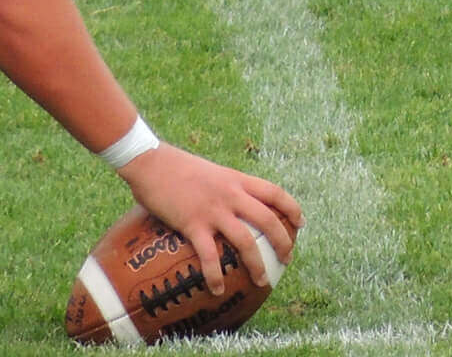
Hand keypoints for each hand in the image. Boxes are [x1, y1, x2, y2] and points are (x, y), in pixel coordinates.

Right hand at [117, 144, 302, 294]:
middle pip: (268, 220)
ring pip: (246, 241)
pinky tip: (217, 290)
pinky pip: (209, 256)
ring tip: (262, 281)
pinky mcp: (193, 224)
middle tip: (287, 259)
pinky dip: (215, 276)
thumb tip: (227, 204)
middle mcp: (230, 195)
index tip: (301, 224)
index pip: (274, 192)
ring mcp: (213, 210)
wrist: (150, 162)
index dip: (292, 209)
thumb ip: (223, 187)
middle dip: (283, 242)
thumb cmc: (175, 166)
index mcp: (236, 180)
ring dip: (257, 264)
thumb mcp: (210, 172)